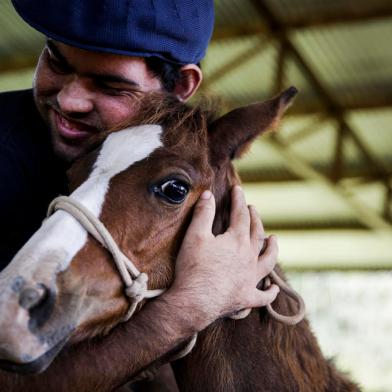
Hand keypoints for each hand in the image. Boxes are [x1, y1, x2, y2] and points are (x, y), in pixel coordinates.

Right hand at [166, 185, 279, 330]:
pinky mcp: (247, 298)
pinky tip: (273, 288)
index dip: (239, 200)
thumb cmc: (193, 268)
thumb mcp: (195, 235)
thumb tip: (209, 194)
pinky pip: (263, 296)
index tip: (237, 189)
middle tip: (252, 209)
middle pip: (256, 233)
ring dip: (272, 249)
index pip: (241, 214)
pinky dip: (270, 292)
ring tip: (274, 239)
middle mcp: (249, 258)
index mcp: (237, 241)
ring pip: (268, 261)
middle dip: (254, 218)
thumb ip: (203, 213)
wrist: (194, 302)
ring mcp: (250, 279)